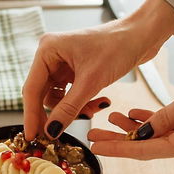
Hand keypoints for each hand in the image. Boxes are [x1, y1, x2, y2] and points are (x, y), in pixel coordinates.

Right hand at [22, 0, 173, 139]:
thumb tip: (51, 131)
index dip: (31, 115)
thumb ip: (68, 108)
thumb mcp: (91, 82)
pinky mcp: (75, 70)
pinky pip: (70, 95)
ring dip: (73, 109)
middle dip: (57, 113)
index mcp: (48, 50)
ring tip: (95, 108)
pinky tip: (100, 102)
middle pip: (43, 95)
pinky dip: (82, 103)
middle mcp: (51, 55)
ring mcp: (63, 63)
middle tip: (60, 134)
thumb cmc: (118, 46)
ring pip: (58, 98)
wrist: (142, 36)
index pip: (32, 89)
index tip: (30, 137)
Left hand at [88, 52, 173, 158]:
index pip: (146, 150)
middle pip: (149, 147)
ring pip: (160, 137)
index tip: (95, 147)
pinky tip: (136, 115)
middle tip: (93, 134)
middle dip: (120, 140)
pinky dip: (155, 122)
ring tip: (111, 120)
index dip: (118, 148)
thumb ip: (166, 116)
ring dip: (136, 129)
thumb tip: (139, 132)